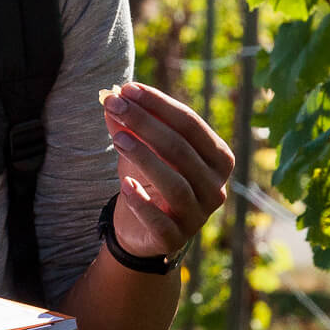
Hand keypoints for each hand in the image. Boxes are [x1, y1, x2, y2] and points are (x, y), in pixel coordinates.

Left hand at [100, 81, 233, 259]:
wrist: (141, 230)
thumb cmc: (149, 179)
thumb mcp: (140, 148)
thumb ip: (129, 124)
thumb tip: (111, 97)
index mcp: (218, 159)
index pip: (190, 124)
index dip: (159, 104)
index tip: (128, 89)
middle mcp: (216, 188)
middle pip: (181, 150)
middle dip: (145, 124)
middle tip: (114, 105)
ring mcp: (198, 217)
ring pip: (175, 185)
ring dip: (144, 158)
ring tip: (117, 138)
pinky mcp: (175, 240)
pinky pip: (160, 221)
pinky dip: (142, 203)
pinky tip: (125, 184)